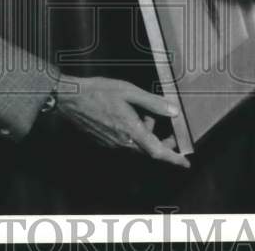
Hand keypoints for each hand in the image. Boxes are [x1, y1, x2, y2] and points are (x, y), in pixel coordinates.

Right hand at [54, 74, 190, 168]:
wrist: (70, 98)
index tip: (185, 163)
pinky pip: (125, 143)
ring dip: (146, 135)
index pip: (157, 151)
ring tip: (145, 115)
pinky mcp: (103, 141)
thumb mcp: (128, 91)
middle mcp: (122, 142)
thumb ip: (152, 102)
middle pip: (149, 150)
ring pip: (137, 146)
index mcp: (131, 131)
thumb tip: (173, 111)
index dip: (173, 158)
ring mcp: (111, 143)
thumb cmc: (98, 92)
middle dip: (162, 144)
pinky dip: (133, 134)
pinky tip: (129, 117)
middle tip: (171, 133)